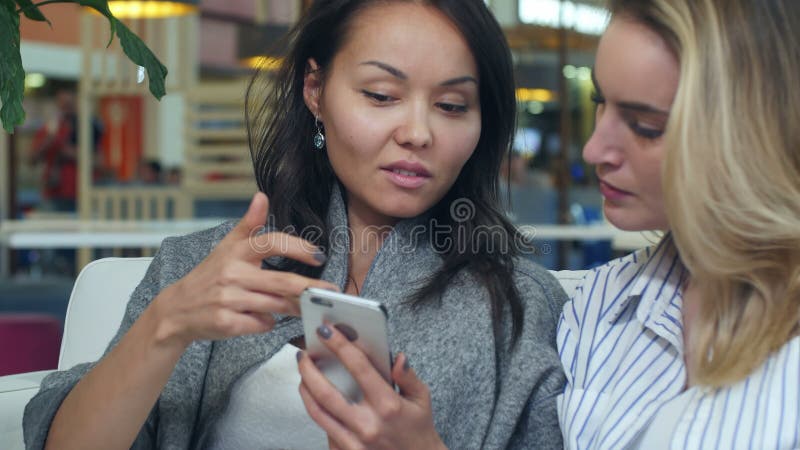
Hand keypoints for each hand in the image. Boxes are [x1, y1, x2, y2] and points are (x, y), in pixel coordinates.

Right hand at [149, 192, 338, 348]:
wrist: (177, 309)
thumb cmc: (209, 275)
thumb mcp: (227, 246)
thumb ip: (249, 224)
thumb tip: (262, 196)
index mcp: (236, 252)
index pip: (271, 243)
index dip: (298, 247)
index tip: (318, 255)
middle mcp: (232, 274)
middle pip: (281, 281)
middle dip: (310, 288)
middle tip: (331, 291)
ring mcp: (228, 300)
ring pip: (275, 305)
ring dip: (293, 307)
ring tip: (304, 307)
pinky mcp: (227, 323)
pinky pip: (262, 324)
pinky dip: (269, 323)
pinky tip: (264, 319)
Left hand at [297, 324, 446, 449]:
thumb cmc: (419, 431)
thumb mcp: (421, 399)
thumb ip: (407, 376)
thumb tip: (397, 357)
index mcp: (388, 405)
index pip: (359, 367)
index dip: (340, 345)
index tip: (327, 331)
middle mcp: (368, 424)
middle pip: (326, 392)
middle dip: (309, 369)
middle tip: (303, 354)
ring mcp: (354, 442)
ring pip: (318, 412)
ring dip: (305, 390)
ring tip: (303, 374)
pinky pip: (325, 429)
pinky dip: (318, 411)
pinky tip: (316, 400)